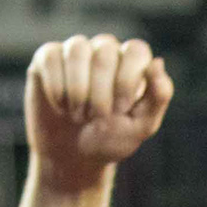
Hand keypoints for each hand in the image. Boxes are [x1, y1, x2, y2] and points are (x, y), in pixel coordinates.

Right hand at [23, 36, 174, 187]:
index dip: (127, 80)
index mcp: (131, 62)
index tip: (120, 110)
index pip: (136, 51)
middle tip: (97, 118)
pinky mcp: (48, 59)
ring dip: (77, 90)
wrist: (73, 157)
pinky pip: (51, 57)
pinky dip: (56, 88)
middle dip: (101, 92)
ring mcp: (76, 51)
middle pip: (105, 51)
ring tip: (78, 115)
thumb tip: (157, 63)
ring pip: (77, 49)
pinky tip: (61, 107)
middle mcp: (105, 50)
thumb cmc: (110, 139)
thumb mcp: (140, 126)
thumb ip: (157, 97)